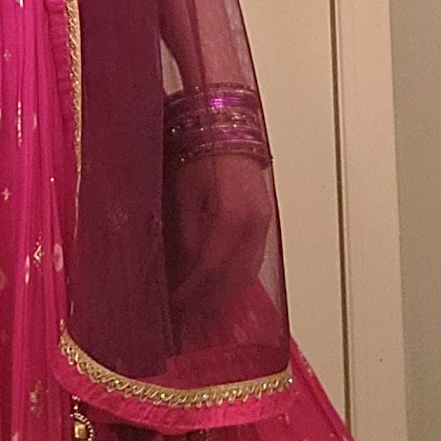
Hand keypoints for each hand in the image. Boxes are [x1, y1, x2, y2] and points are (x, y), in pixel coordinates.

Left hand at [166, 151, 274, 321]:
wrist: (223, 122)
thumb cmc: (198, 148)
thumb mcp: (182, 191)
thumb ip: (187, 233)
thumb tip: (182, 270)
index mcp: (232, 217)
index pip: (211, 270)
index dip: (193, 293)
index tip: (176, 307)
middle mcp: (254, 223)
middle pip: (235, 278)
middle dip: (211, 301)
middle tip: (189, 318)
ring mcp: (264, 221)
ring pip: (248, 272)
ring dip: (226, 293)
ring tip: (203, 306)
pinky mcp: (265, 218)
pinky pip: (254, 258)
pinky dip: (237, 275)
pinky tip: (221, 282)